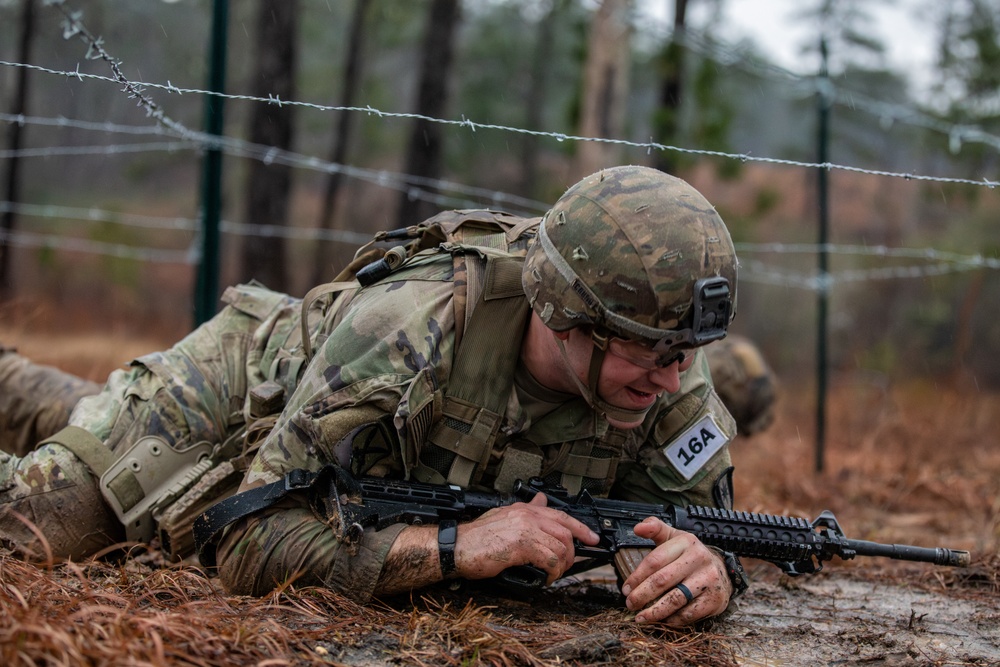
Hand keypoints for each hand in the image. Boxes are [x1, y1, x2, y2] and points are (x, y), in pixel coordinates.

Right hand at [453, 492, 599, 584]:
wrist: (457, 547)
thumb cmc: (476, 538)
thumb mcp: (503, 517)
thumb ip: (524, 510)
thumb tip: (541, 500)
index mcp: (523, 509)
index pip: (561, 515)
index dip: (581, 527)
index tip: (593, 538)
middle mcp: (526, 515)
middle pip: (566, 531)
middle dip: (572, 551)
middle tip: (568, 565)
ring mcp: (525, 528)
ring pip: (561, 547)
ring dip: (562, 565)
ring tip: (553, 574)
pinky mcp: (522, 545)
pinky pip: (551, 559)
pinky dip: (553, 572)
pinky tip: (545, 578)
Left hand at [620, 517, 731, 624]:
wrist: (721, 569)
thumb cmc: (689, 554)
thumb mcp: (674, 537)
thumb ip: (655, 528)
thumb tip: (638, 528)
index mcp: (686, 542)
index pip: (655, 560)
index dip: (637, 576)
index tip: (626, 588)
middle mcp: (698, 559)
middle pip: (663, 580)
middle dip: (642, 595)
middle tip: (630, 604)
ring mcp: (708, 579)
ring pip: (675, 599)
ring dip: (654, 611)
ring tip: (641, 617)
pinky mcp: (714, 598)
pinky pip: (689, 613)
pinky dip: (673, 619)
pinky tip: (662, 620)